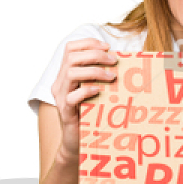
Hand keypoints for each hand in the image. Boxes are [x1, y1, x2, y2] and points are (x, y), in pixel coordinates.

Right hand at [53, 38, 116, 161]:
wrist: (78, 140)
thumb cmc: (90, 113)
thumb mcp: (95, 90)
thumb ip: (100, 75)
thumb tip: (122, 60)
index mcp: (65, 75)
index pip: (70, 49)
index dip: (88, 43)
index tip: (108, 47)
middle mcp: (60, 83)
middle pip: (71, 57)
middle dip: (95, 54)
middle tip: (113, 61)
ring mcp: (61, 97)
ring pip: (71, 72)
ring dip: (95, 70)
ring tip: (112, 76)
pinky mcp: (65, 111)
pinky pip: (73, 96)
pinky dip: (88, 90)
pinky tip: (100, 91)